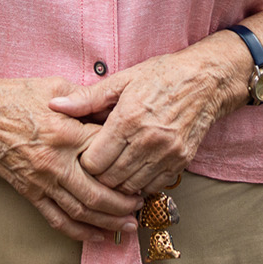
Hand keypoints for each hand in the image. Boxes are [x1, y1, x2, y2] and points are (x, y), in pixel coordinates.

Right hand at [0, 76, 142, 242]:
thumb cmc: (15, 95)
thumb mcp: (55, 87)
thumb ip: (86, 100)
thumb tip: (114, 111)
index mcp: (65, 132)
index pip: (106, 154)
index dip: (127, 161)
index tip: (143, 166)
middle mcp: (55, 161)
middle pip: (98, 192)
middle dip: (124, 203)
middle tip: (141, 203)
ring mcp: (41, 180)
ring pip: (81, 211)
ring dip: (108, 221)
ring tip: (129, 224)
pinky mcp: (29, 192)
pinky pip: (57, 219)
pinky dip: (79, 232)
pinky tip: (97, 236)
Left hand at [46, 36, 249, 196]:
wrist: (207, 80)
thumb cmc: (162, 75)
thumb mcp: (122, 80)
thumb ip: (87, 98)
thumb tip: (55, 106)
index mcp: (128, 118)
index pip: (94, 162)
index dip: (83, 162)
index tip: (82, 155)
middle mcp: (148, 140)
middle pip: (110, 179)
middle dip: (98, 177)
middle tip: (93, 168)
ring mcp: (167, 154)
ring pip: (131, 188)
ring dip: (118, 185)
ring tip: (112, 173)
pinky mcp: (181, 162)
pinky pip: (153, 187)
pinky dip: (140, 185)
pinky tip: (134, 172)